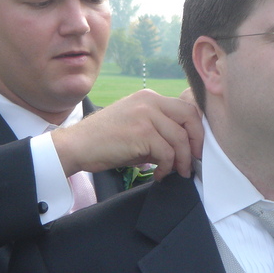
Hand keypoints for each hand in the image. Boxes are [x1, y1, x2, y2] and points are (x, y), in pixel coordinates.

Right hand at [51, 89, 202, 180]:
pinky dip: (167, 167)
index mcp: (149, 97)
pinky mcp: (141, 133)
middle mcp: (149, 101)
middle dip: (196, 142)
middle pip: (189, 117)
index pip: (185, 108)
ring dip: (182, 161)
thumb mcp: (137, 129)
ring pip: (180, 138)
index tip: (196, 148)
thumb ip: (160, 132)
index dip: (196, 130)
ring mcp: (145, 115)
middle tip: (194, 161)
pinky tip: (159, 174)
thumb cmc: (105, 141)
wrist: (77, 146)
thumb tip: (184, 150)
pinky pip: (167, 153)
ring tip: (177, 173)